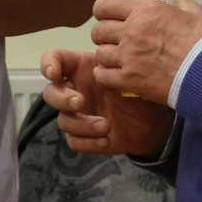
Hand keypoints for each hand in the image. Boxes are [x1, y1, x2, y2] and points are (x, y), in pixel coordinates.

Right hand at [41, 48, 175, 157]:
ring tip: (106, 125)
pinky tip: (106, 139)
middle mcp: (75, 90)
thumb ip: (115, 71)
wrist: (152, 121)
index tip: (54, 73)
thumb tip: (102, 70)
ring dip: (82, 125)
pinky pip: (74, 141)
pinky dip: (89, 141)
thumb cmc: (137, 90)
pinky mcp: (84, 136)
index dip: (48, 64)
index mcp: (82, 68)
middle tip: (80, 102)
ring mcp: (77, 115)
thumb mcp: (129, 75)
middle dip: (62, 99)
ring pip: (63, 121)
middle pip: (51, 93)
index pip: (55, 59)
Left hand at [88, 0, 201, 106]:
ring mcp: (129, 57)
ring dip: (106, 56)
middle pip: (98, 31)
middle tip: (112, 40)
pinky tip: (113, 75)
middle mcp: (132, 31)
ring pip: (99, 54)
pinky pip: (103, 76)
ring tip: (115, 60)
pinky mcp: (130, 81)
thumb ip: (181, 3)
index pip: (105, 4)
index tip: (104, 15)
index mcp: (146, 10)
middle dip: (103, 35)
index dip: (102, 10)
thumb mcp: (195, 13)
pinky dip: (105, 76)